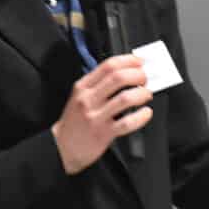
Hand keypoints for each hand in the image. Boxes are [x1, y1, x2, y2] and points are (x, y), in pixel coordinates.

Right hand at [51, 54, 152, 174]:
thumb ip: (98, 83)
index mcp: (83, 87)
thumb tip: (126, 72)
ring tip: (146, 94)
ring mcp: (95, 116)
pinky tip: (145, 113)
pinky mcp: (103, 133)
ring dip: (141, 94)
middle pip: (118, 78)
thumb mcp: (79, 96)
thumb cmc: (75, 121)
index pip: (108, 66)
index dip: (128, 61)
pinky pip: (126, 123)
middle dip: (137, 75)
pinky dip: (141, 116)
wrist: (61, 147)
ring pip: (124, 98)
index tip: (140, 62)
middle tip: (145, 78)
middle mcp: (88, 99)